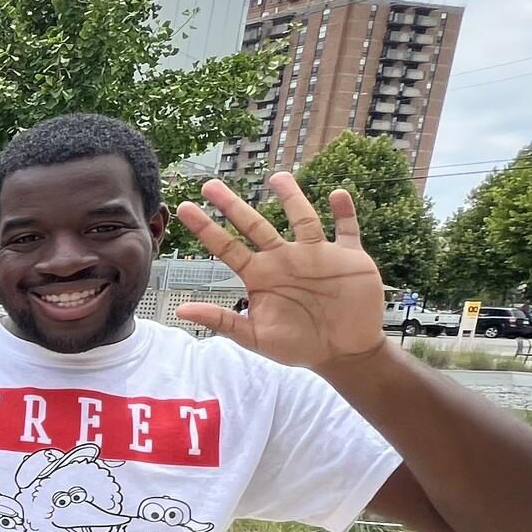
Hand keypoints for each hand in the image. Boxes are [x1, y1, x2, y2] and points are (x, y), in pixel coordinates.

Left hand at [175, 173, 387, 373]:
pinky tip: (338, 194)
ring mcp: (317, 255)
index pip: (227, 247)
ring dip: (292, 198)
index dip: (206, 228)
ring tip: (278, 177)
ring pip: (302, 218)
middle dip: (233, 206)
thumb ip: (221, 321)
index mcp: (260, 275)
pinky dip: (345, 212)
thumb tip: (182, 309)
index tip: (184, 208)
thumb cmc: (297, 346)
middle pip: (256, 225)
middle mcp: (284, 259)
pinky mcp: (349, 258)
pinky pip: (347, 229)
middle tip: (209, 185)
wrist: (343, 353)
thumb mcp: (255, 337)